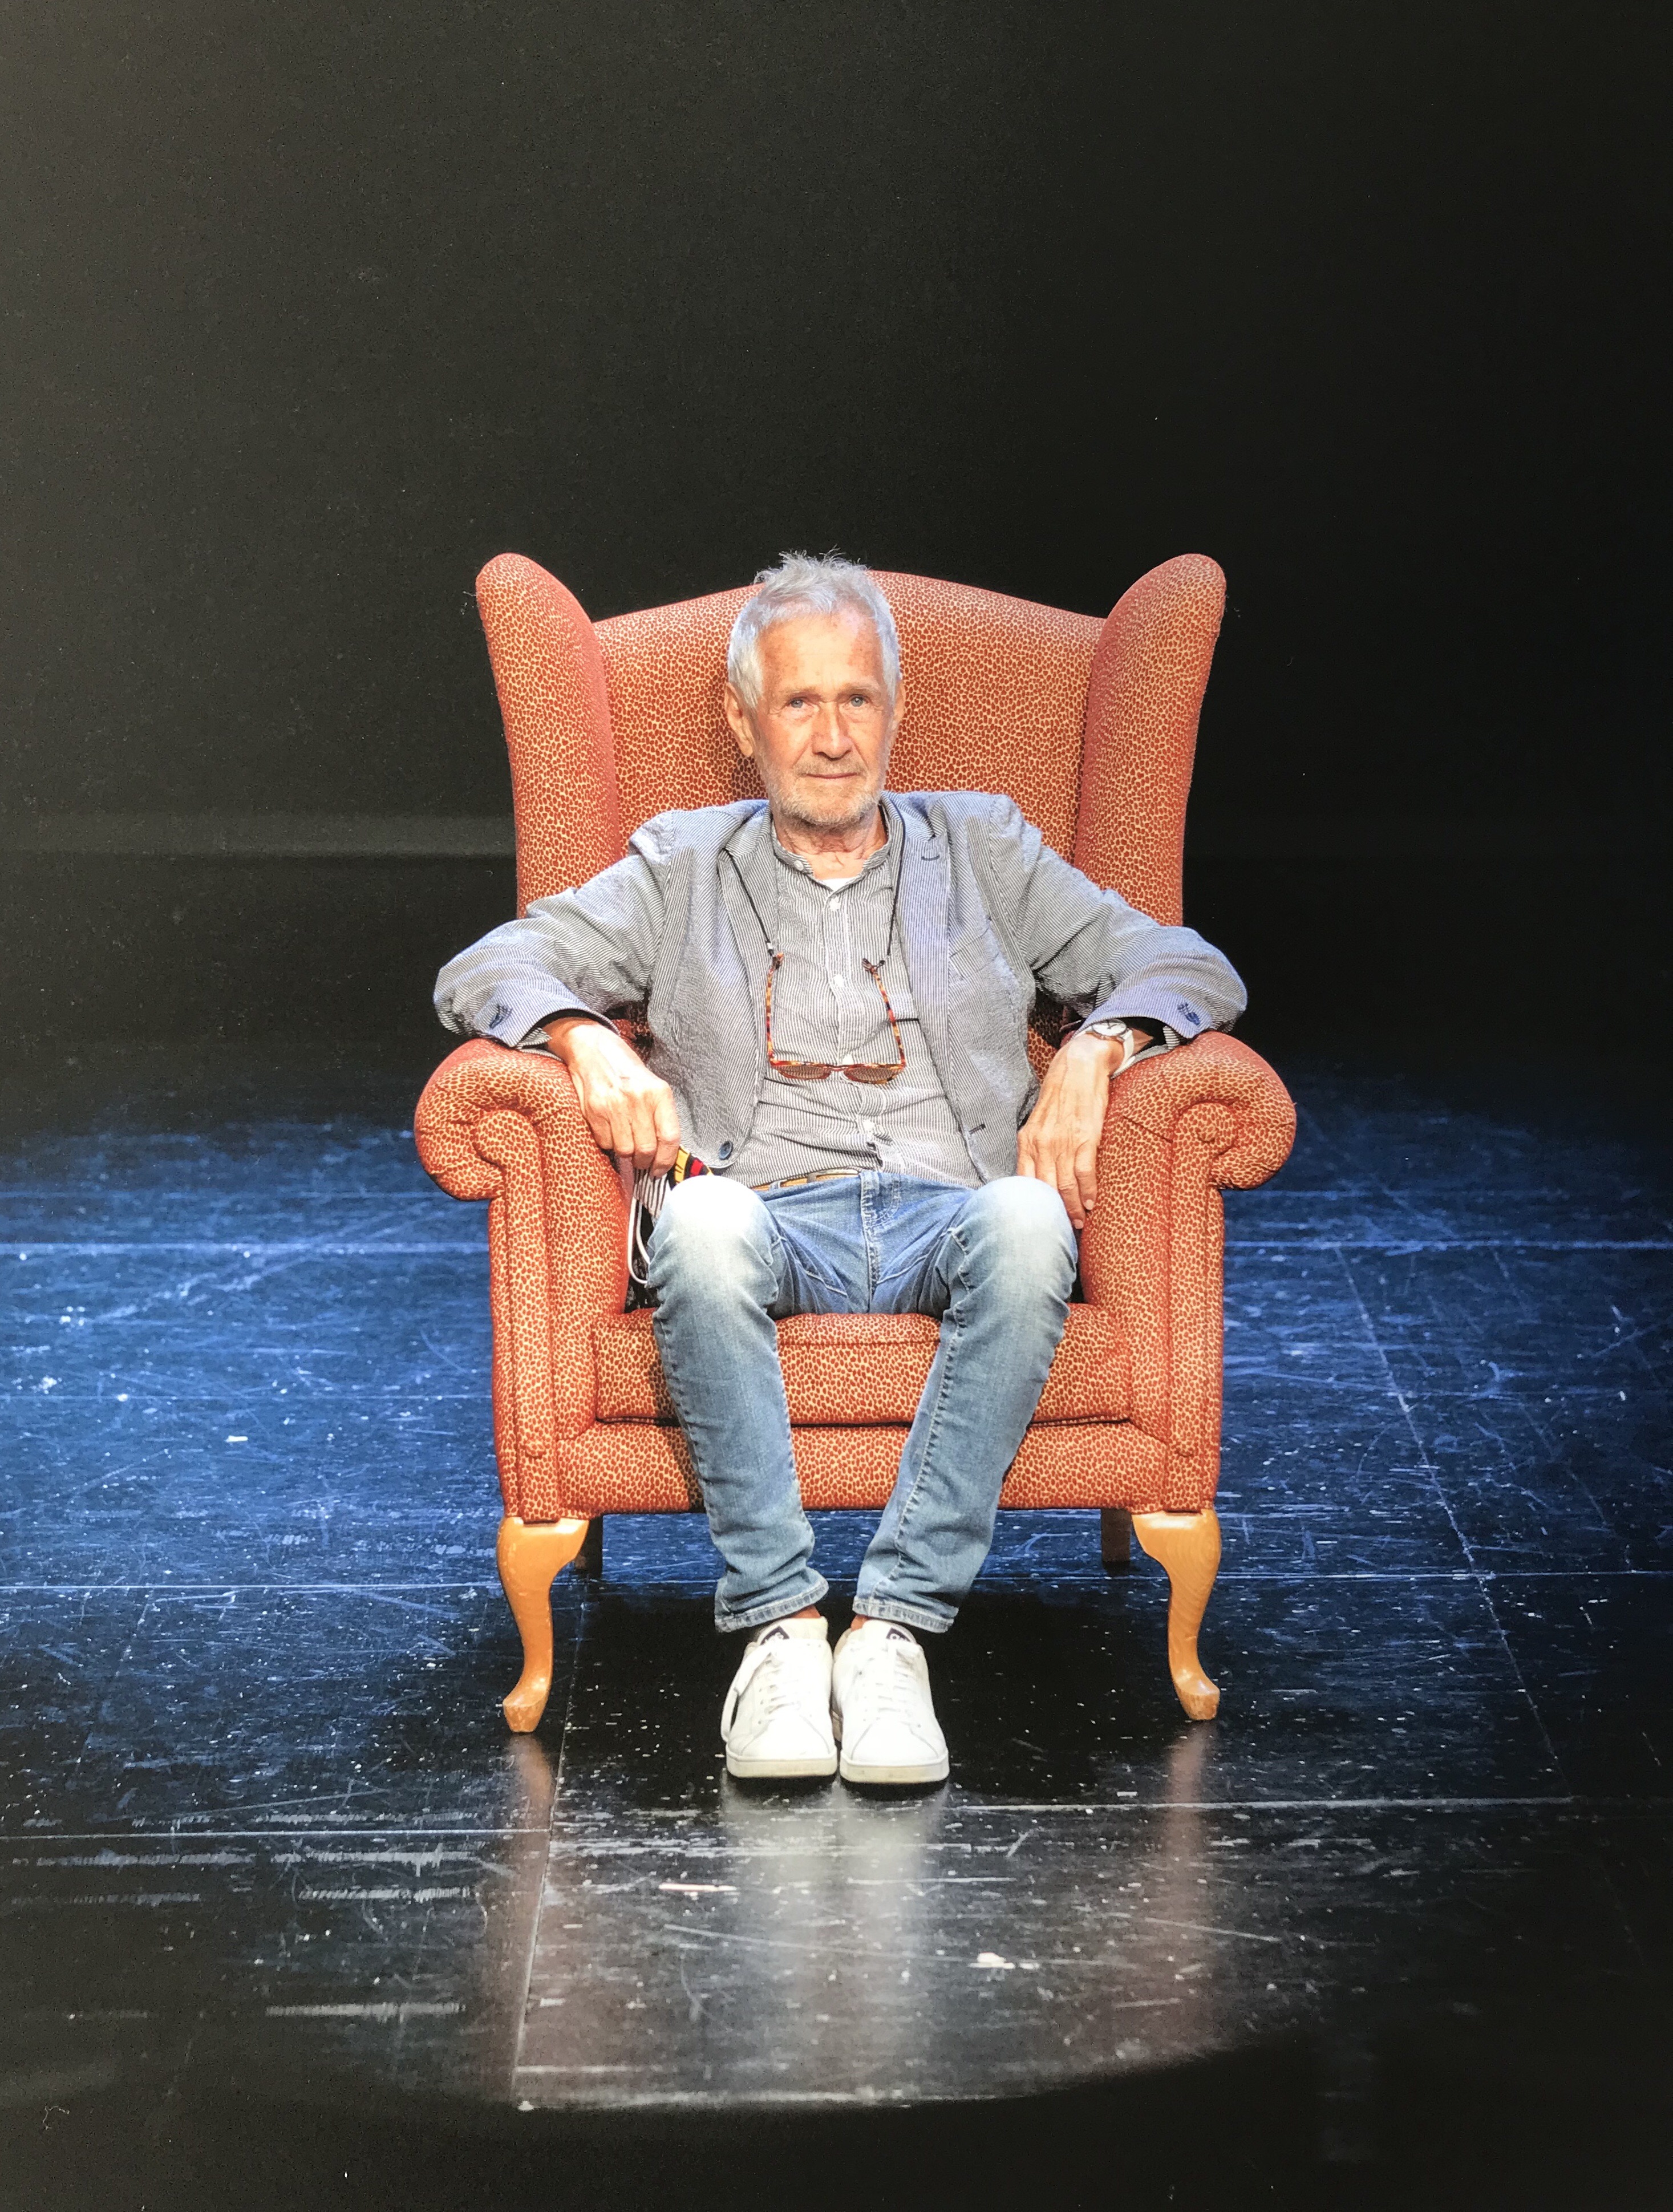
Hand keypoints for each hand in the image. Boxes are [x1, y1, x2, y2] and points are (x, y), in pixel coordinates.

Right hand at [545, 1017, 680, 1175]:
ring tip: (625, 1141)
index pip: (669, 1137)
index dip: (666, 1160)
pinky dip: (608, 1143)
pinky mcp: (593, 1110)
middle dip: (644, 1161)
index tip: (661, 1169)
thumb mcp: (652, 1085)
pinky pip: (605, 1142)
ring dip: (625, 1153)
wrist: (592, 1048)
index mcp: (659, 1092)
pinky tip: (610, 1130)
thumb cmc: (625, 1069)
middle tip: (642, 1160)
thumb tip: (666, 1151)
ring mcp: (614, 1105)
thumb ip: (660, 1115)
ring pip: (624, 1150)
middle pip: (646, 1149)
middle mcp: (638, 1098)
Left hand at [1017, 1028, 1143, 1229]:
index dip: (1032, 1207)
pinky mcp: (1085, 1138)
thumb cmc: (1060, 1096)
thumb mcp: (1037, 1122)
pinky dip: (1087, 1191)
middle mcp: (1041, 1144)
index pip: (1025, 1183)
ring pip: (1065, 1186)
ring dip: (1072, 1208)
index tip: (1039, 1222)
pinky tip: (1090, 1202)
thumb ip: (1034, 1148)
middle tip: (1061, 1230)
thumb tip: (1035, 1177)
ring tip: (1078, 1221)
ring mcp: (1063, 1142)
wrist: (1079, 1066)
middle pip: (1045, 1190)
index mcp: (1027, 1141)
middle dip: (1053, 1214)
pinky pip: (1084, 1173)